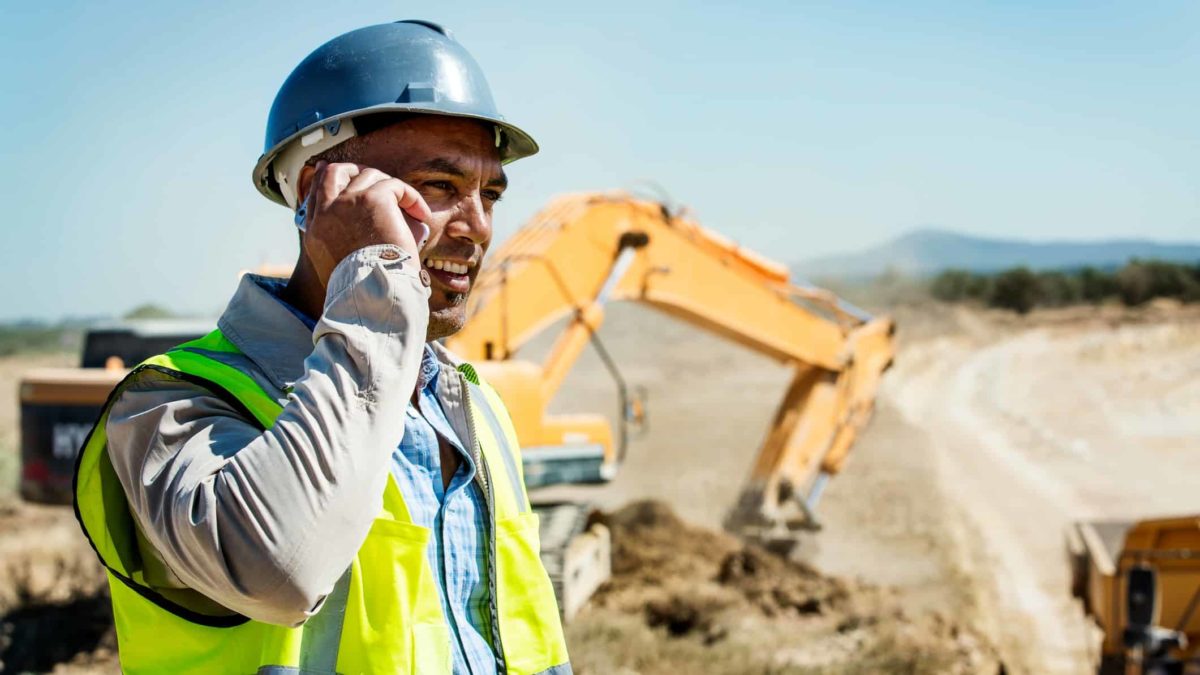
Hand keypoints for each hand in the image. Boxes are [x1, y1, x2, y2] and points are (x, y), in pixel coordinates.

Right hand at [298, 161, 432, 286]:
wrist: (372, 293)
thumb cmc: (365, 289)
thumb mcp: (341, 268)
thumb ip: (344, 246)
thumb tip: (369, 234)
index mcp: (316, 230)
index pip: (317, 192)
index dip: (330, 180)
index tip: (346, 179)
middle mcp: (327, 212)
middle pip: (334, 172)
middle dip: (355, 170)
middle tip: (378, 182)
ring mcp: (348, 202)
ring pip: (369, 176)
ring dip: (391, 189)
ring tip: (408, 209)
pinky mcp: (374, 198)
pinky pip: (395, 185)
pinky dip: (411, 196)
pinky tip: (420, 214)